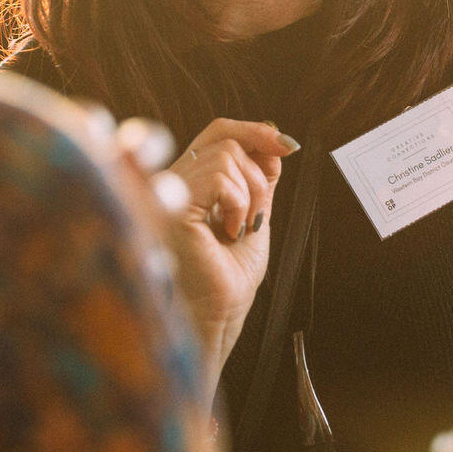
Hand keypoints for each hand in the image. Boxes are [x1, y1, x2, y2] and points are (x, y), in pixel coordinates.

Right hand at [165, 118, 297, 374]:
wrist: (218, 319)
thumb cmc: (227, 282)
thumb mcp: (253, 219)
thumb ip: (258, 182)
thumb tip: (274, 146)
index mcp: (188, 185)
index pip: (215, 135)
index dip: (252, 131)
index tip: (286, 145)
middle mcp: (171, 184)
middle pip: (220, 135)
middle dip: (258, 152)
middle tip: (271, 186)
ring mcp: (166, 194)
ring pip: (224, 154)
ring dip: (250, 190)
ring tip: (241, 226)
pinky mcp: (172, 208)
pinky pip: (218, 175)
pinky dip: (238, 199)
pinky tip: (230, 229)